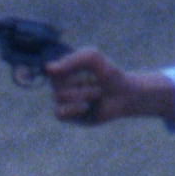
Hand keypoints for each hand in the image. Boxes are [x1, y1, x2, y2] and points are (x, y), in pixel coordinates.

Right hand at [43, 49, 174, 124]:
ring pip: (59, 97)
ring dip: (82, 95)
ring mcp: (63, 101)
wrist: (125, 96)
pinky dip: (73, 109)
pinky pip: (59, 114)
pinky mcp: (68, 116)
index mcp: (64, 70)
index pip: (51, 69)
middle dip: (80, 83)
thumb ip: (73, 59)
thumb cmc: (110, 75)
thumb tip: (48, 69)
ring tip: (97, 95)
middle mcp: (60, 86)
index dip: (65, 68)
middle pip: (56, 84)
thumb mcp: (94, 59)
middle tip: (98, 84)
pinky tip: (86, 107)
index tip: (81, 67)